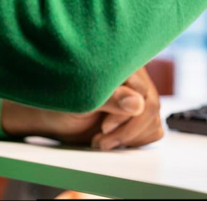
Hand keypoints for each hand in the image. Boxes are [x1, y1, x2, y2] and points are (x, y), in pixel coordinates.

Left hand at [0, 67, 162, 150]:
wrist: (53, 117)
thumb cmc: (60, 102)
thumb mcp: (81, 100)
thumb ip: (110, 98)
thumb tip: (138, 103)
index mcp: (122, 66)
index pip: (143, 93)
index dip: (126, 116)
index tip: (104, 127)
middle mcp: (134, 78)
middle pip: (152, 108)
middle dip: (127, 130)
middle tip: (100, 139)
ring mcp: (138, 96)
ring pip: (154, 120)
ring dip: (130, 138)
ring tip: (101, 140)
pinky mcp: (138, 114)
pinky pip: (154, 129)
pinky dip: (135, 140)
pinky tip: (114, 140)